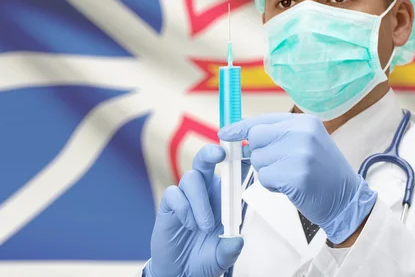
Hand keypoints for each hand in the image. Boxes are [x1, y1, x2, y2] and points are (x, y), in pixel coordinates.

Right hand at [146, 145, 243, 276]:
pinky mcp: (169, 204)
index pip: (231, 170)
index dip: (237, 157)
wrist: (182, 271)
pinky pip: (174, 194)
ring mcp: (186, 196)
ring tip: (203, 227)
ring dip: (200, 201)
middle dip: (213, 152)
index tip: (245, 150)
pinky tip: (189, 225)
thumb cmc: (206, 258)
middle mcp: (205, 190)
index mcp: (224, 195)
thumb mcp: (223, 257)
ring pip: (191, 177)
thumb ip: (230, 249)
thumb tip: (237, 241)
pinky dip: (183, 208)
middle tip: (220, 154)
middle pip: (206, 159)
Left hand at [218, 113, 376, 243]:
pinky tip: (290, 187)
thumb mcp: (305, 144)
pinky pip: (265, 178)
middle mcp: (302, 133)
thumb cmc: (322, 173)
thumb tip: (242, 137)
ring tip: (290, 176)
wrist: (347, 199)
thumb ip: (278, 136)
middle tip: (277, 165)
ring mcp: (300, 153)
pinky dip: (272, 186)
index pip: (262, 119)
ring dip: (267, 172)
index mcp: (304, 122)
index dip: (241, 127)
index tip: (224, 133)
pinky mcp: (296, 175)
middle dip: (259, 153)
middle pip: (256, 137)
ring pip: (258, 159)